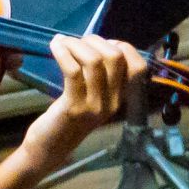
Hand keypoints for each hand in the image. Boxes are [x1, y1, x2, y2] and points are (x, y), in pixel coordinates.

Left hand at [27, 34, 149, 163]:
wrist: (50, 147)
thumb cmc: (69, 117)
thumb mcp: (93, 98)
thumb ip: (101, 76)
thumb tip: (98, 43)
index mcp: (121, 98)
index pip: (138, 67)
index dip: (122, 46)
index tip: (100, 44)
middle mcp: (113, 102)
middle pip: (115, 57)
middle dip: (95, 41)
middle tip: (76, 42)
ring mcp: (95, 106)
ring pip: (94, 61)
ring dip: (76, 44)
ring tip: (62, 42)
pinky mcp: (74, 107)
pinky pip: (73, 70)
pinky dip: (63, 52)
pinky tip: (55, 46)